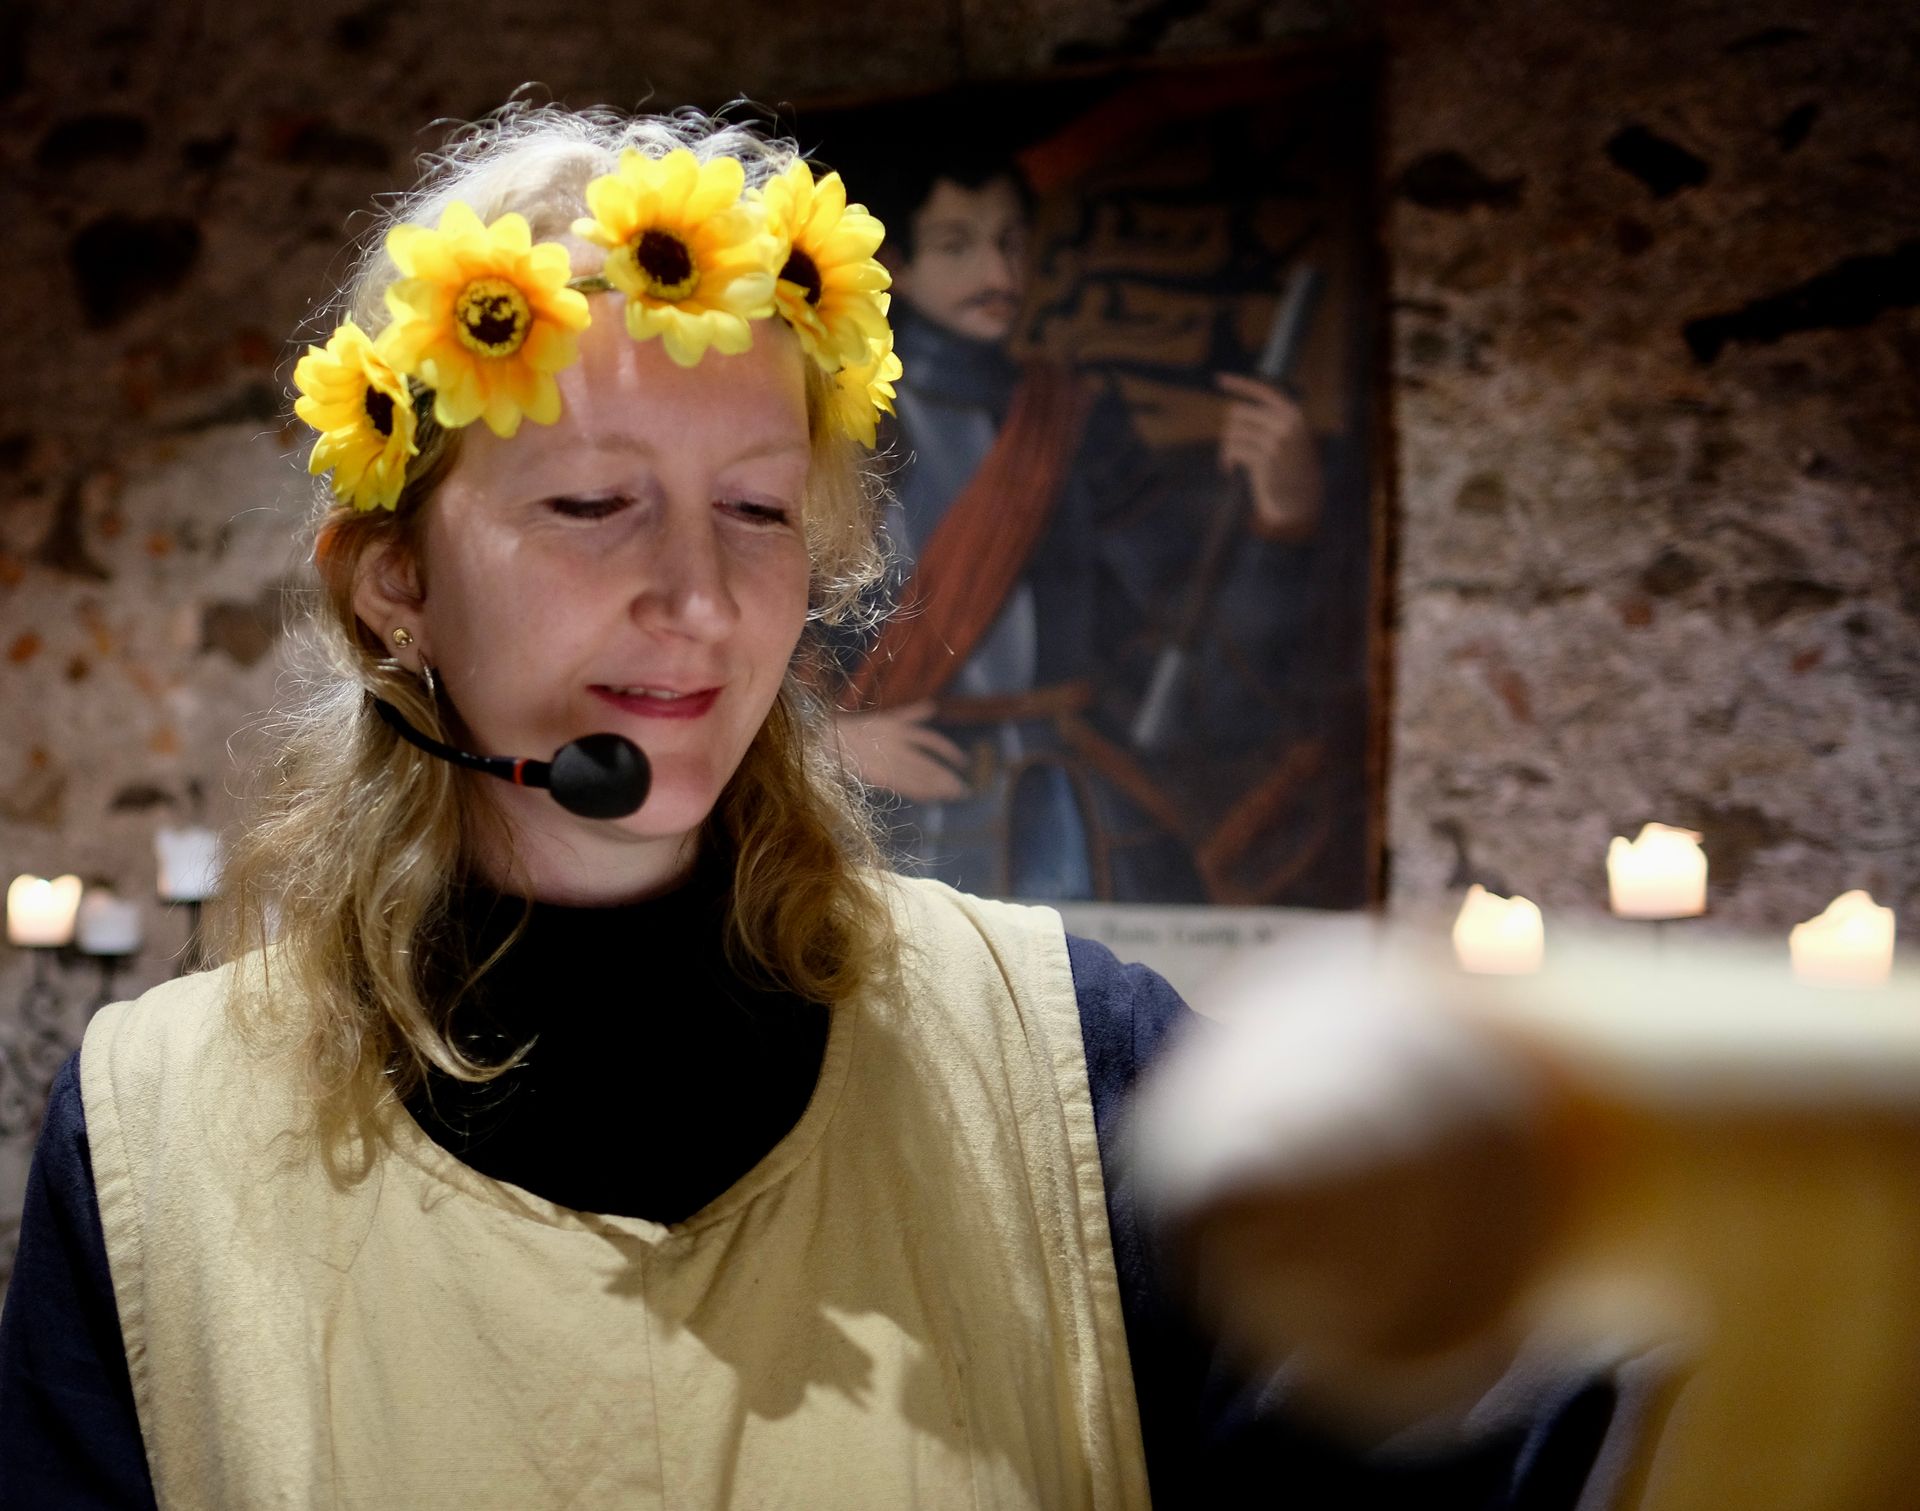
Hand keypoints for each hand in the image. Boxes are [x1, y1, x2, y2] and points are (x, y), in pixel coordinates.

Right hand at [834, 700, 970, 802]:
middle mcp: (896, 743)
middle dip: (947, 776)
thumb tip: (932, 707)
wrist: (826, 740)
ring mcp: (887, 760)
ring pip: (919, 775)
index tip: (963, 761)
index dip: (949, 751)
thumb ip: (910, 713)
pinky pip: (904, 786)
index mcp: (898, 728)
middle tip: (963, 789)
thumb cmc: (856, 728)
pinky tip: (932, 798)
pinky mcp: (878, 775)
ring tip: (954, 795)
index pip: (931, 740)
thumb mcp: (886, 717)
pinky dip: (920, 792)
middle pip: (928, 762)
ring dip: (938, 786)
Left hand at [1216, 372, 1322, 540]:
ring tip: (1230, 460)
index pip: (1262, 390)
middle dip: (1230, 429)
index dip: (1239, 383)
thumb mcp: (1286, 436)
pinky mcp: (1266, 458)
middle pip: (1237, 412)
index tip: (1218, 378)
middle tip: (1231, 446)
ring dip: (1226, 447)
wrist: (1301, 497)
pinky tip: (1229, 470)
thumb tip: (1233, 411)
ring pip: (1232, 431)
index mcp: (1292, 412)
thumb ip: (1267, 421)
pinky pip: (1233, 449)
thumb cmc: (1288, 466)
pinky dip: (1226, 460)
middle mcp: (1286, 422)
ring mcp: (1277, 439)